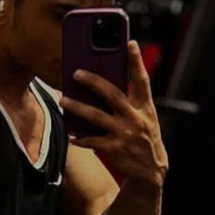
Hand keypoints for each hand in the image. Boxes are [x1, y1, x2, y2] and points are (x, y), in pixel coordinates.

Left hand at [60, 41, 168, 189]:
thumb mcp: (145, 117)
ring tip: (63, 99)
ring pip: (95, 116)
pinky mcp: (115, 150)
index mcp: (145, 107)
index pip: (142, 80)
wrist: (152, 171)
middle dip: (93, 81)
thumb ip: (131, 101)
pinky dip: (80, 138)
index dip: (136, 61)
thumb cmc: (145, 138)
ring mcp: (125, 134)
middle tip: (76, 72)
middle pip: (112, 94)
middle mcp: (136, 118)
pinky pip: (92, 141)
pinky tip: (72, 135)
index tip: (130, 42)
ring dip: (77, 107)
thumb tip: (105, 85)